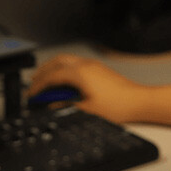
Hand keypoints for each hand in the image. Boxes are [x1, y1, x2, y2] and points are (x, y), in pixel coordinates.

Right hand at [28, 54, 147, 123]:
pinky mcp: (99, 69)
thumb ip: (66, 106)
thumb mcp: (87, 110)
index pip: (52, 76)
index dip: (38, 86)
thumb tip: (53, 104)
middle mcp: (85, 65)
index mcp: (80, 73)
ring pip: (66, 60)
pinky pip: (75, 63)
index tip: (31, 94)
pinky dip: (64, 69)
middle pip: (57, 62)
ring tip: (46, 81)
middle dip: (43, 71)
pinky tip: (64, 81)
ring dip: (53, 68)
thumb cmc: (118, 106)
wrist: (139, 101)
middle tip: (33, 82)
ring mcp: (93, 65)